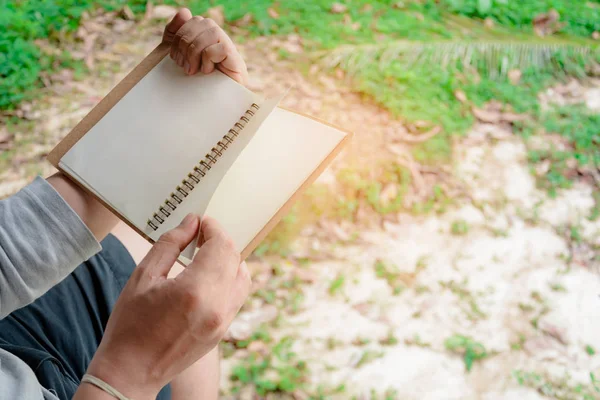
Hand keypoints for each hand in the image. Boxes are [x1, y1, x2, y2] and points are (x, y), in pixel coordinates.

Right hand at [82, 214, 250, 398]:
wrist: (130, 373)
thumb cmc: (130, 325)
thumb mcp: (143, 277)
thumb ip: (170, 244)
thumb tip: (192, 222)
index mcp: (196, 291)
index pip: (222, 246)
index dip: (214, 228)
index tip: (201, 222)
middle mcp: (217, 306)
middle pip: (235, 259)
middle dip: (220, 241)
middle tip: (200, 235)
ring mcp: (224, 321)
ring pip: (242, 277)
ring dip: (229, 260)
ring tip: (205, 254)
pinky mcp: (223, 331)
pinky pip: (237, 296)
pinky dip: (228, 279)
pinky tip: (207, 276)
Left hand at [162, 8, 247, 84]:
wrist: (208, 111)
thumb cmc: (192, 85)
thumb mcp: (178, 56)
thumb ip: (176, 33)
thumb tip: (184, 11)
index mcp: (205, 37)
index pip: (192, 20)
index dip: (179, 35)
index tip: (174, 58)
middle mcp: (219, 40)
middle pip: (201, 22)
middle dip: (185, 43)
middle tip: (183, 65)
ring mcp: (229, 49)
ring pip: (212, 31)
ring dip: (195, 51)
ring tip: (193, 70)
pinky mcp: (236, 61)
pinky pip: (220, 47)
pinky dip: (208, 59)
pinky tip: (207, 72)